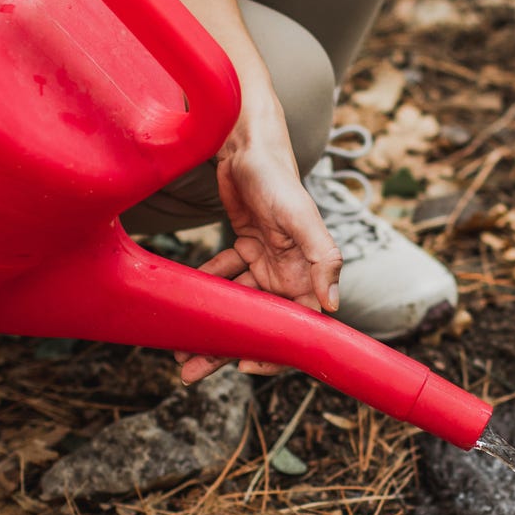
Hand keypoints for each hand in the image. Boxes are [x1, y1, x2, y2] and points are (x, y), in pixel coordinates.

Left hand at [175, 125, 341, 383]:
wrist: (248, 142)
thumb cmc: (279, 177)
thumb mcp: (302, 216)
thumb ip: (323, 258)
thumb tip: (332, 305)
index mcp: (309, 270)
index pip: (298, 323)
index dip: (275, 349)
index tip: (244, 364)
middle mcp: (290, 270)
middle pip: (263, 321)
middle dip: (230, 348)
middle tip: (193, 372)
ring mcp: (267, 259)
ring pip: (240, 304)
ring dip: (213, 326)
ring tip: (182, 351)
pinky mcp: (245, 246)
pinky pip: (224, 275)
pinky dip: (205, 288)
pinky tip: (183, 300)